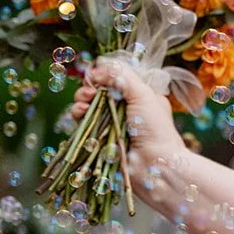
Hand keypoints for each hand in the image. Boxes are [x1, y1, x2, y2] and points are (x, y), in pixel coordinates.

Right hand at [70, 59, 188, 189]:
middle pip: (99, 89)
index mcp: (141, 95)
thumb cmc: (155, 129)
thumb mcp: (144, 94)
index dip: (104, 74)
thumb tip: (99, 69)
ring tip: (84, 102)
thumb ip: (122, 77)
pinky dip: (78, 113)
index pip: (117, 77)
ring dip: (82, 98)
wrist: (154, 164)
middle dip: (90, 86)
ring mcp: (111, 122)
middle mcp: (125, 107)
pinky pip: (82, 121)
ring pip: (88, 103)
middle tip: (90, 91)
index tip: (96, 74)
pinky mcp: (99, 136)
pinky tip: (80, 113)